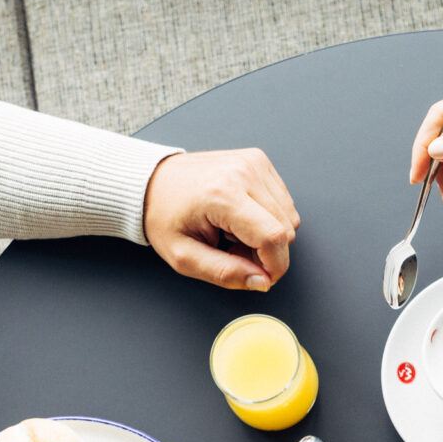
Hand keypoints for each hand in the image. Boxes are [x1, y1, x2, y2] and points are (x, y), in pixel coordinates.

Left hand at [143, 149, 300, 290]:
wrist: (152, 181)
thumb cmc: (164, 216)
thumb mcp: (184, 257)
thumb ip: (224, 274)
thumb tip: (262, 281)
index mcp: (223, 195)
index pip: (273, 237)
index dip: (273, 266)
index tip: (259, 276)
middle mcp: (244, 173)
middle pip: (286, 229)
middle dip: (266, 252)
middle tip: (233, 251)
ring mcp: (254, 163)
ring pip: (290, 216)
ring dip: (268, 234)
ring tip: (234, 232)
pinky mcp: (259, 160)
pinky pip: (283, 201)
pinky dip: (268, 217)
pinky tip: (241, 217)